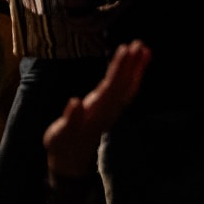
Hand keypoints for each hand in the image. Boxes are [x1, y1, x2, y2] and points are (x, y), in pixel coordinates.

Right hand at [45, 41, 150, 178]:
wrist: (70, 160)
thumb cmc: (62, 144)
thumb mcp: (60, 133)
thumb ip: (69, 119)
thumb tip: (75, 102)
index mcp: (96, 110)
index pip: (111, 85)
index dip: (118, 67)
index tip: (124, 50)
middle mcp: (108, 109)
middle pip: (123, 83)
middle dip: (131, 64)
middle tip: (139, 43)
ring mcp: (111, 110)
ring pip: (127, 87)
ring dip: (136, 69)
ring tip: (143, 50)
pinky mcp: (109, 110)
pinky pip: (124, 91)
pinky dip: (131, 77)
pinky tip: (134, 68)